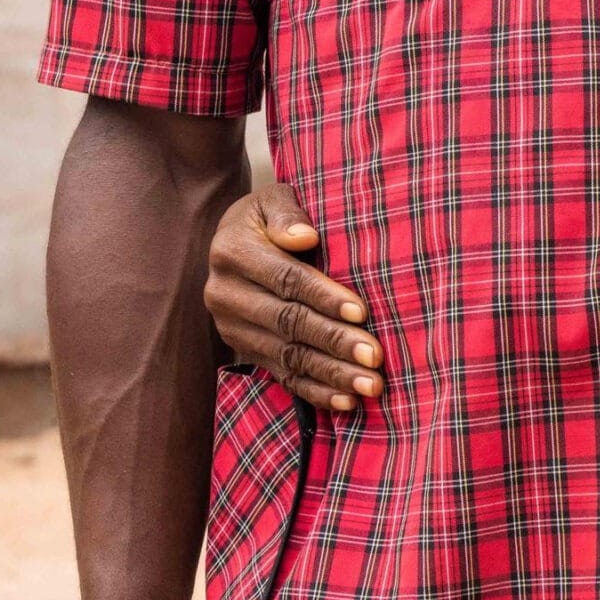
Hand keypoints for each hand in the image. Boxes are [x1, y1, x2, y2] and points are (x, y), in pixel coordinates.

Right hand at [204, 182, 383, 413]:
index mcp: (232, 252)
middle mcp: (224, 294)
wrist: (235, 240)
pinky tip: (346, 401)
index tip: (362, 311)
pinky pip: (281, 375)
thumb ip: (288, 213)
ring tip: (370, 385)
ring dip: (330, 373)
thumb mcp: (273, 198)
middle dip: (334, 341)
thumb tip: (304, 237)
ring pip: (287, 355)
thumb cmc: (271, 216)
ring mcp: (232, 327)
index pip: (286, 279)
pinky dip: (315, 391)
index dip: (324, 297)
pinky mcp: (244, 350)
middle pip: (288, 322)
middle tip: (375, 357)